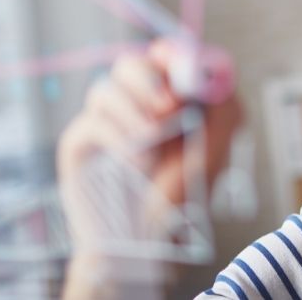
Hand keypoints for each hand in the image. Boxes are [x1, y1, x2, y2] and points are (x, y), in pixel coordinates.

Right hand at [57, 38, 241, 262]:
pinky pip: (90, 123)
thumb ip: (222, 112)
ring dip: (134, 113)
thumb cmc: (180, 201)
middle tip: (170, 108)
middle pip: (130, 64)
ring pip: (105, 88)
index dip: (170, 56)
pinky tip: (137, 162)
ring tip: (153, 147)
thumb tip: (211, 76)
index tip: (179, 72)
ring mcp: (104, 123)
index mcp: (166, 99)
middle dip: (150, 80)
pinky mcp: (79, 145)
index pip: (161, 57)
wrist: (144, 245)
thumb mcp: (215, 153)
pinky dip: (117, 139)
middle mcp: (133, 105)